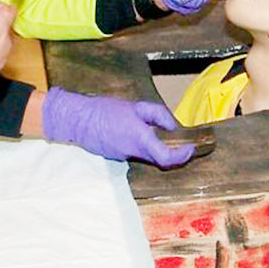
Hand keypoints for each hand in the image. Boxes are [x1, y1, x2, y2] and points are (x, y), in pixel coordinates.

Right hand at [41, 88, 194, 167]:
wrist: (78, 120)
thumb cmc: (105, 110)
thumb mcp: (135, 106)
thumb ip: (157, 115)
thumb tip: (172, 126)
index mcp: (140, 139)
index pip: (167, 158)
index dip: (182, 156)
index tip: (190, 148)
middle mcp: (133, 152)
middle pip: (160, 161)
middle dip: (174, 154)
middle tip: (183, 145)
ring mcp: (124, 157)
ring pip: (148, 158)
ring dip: (157, 150)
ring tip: (162, 136)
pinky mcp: (116, 156)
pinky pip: (135, 154)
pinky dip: (142, 147)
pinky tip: (138, 135)